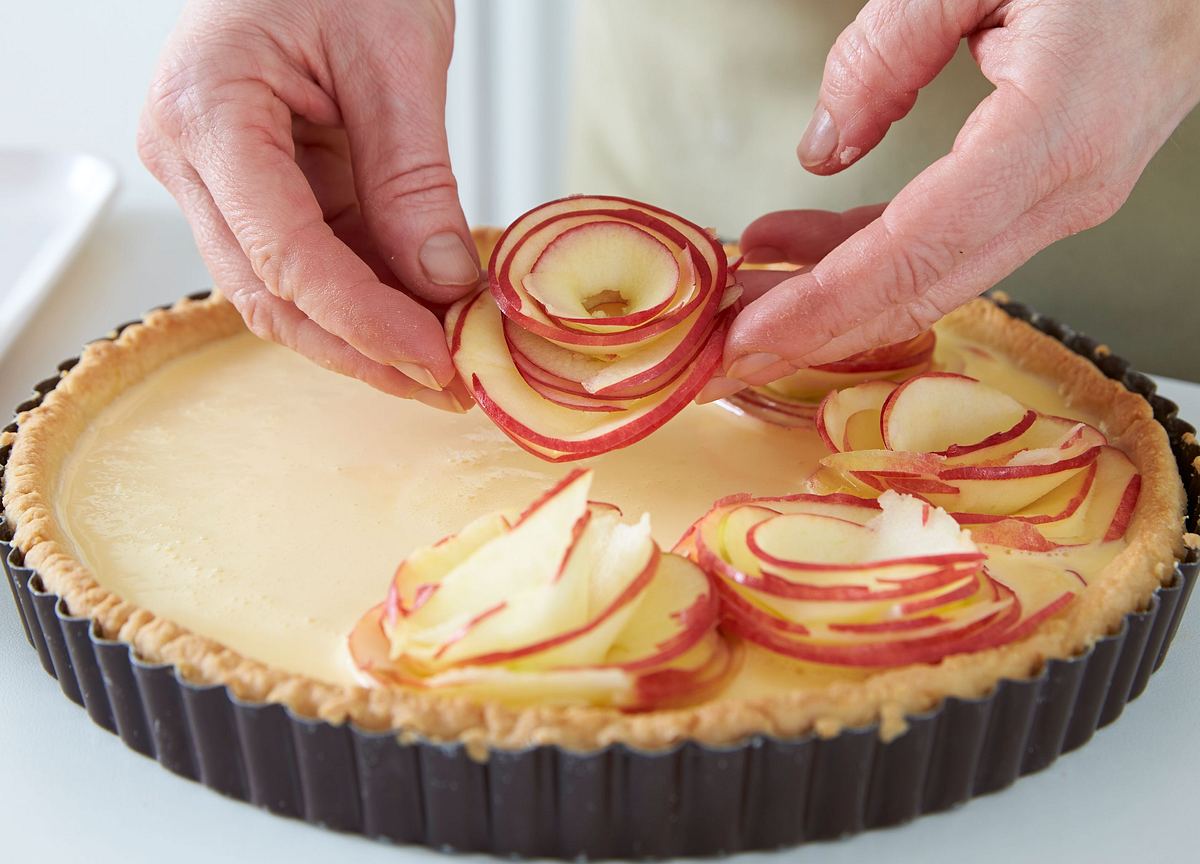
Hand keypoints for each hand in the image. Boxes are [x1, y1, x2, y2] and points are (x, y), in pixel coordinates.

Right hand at [137, 0, 475, 410]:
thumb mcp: (395, 54)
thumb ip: (414, 175)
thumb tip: (443, 284)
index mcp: (207, 110)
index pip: (282, 252)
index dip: (362, 321)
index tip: (436, 362)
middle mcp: (191, 158)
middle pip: (271, 293)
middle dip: (363, 350)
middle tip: (446, 387)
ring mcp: (217, 180)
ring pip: (285, 293)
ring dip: (365, 335)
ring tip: (444, 364)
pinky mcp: (256, 191)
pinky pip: (308, 264)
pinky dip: (367, 299)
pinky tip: (421, 320)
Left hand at [714, 0, 1199, 394]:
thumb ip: (887, 51)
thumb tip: (822, 146)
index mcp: (1053, 133)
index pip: (914, 253)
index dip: (822, 307)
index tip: (745, 341)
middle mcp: (1066, 186)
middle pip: (919, 290)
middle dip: (813, 332)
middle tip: (723, 355)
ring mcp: (1064, 194)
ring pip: (929, 274)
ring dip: (833, 295)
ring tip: (745, 293)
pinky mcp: (1050, 183)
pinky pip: (948, 241)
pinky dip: (870, 255)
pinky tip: (803, 247)